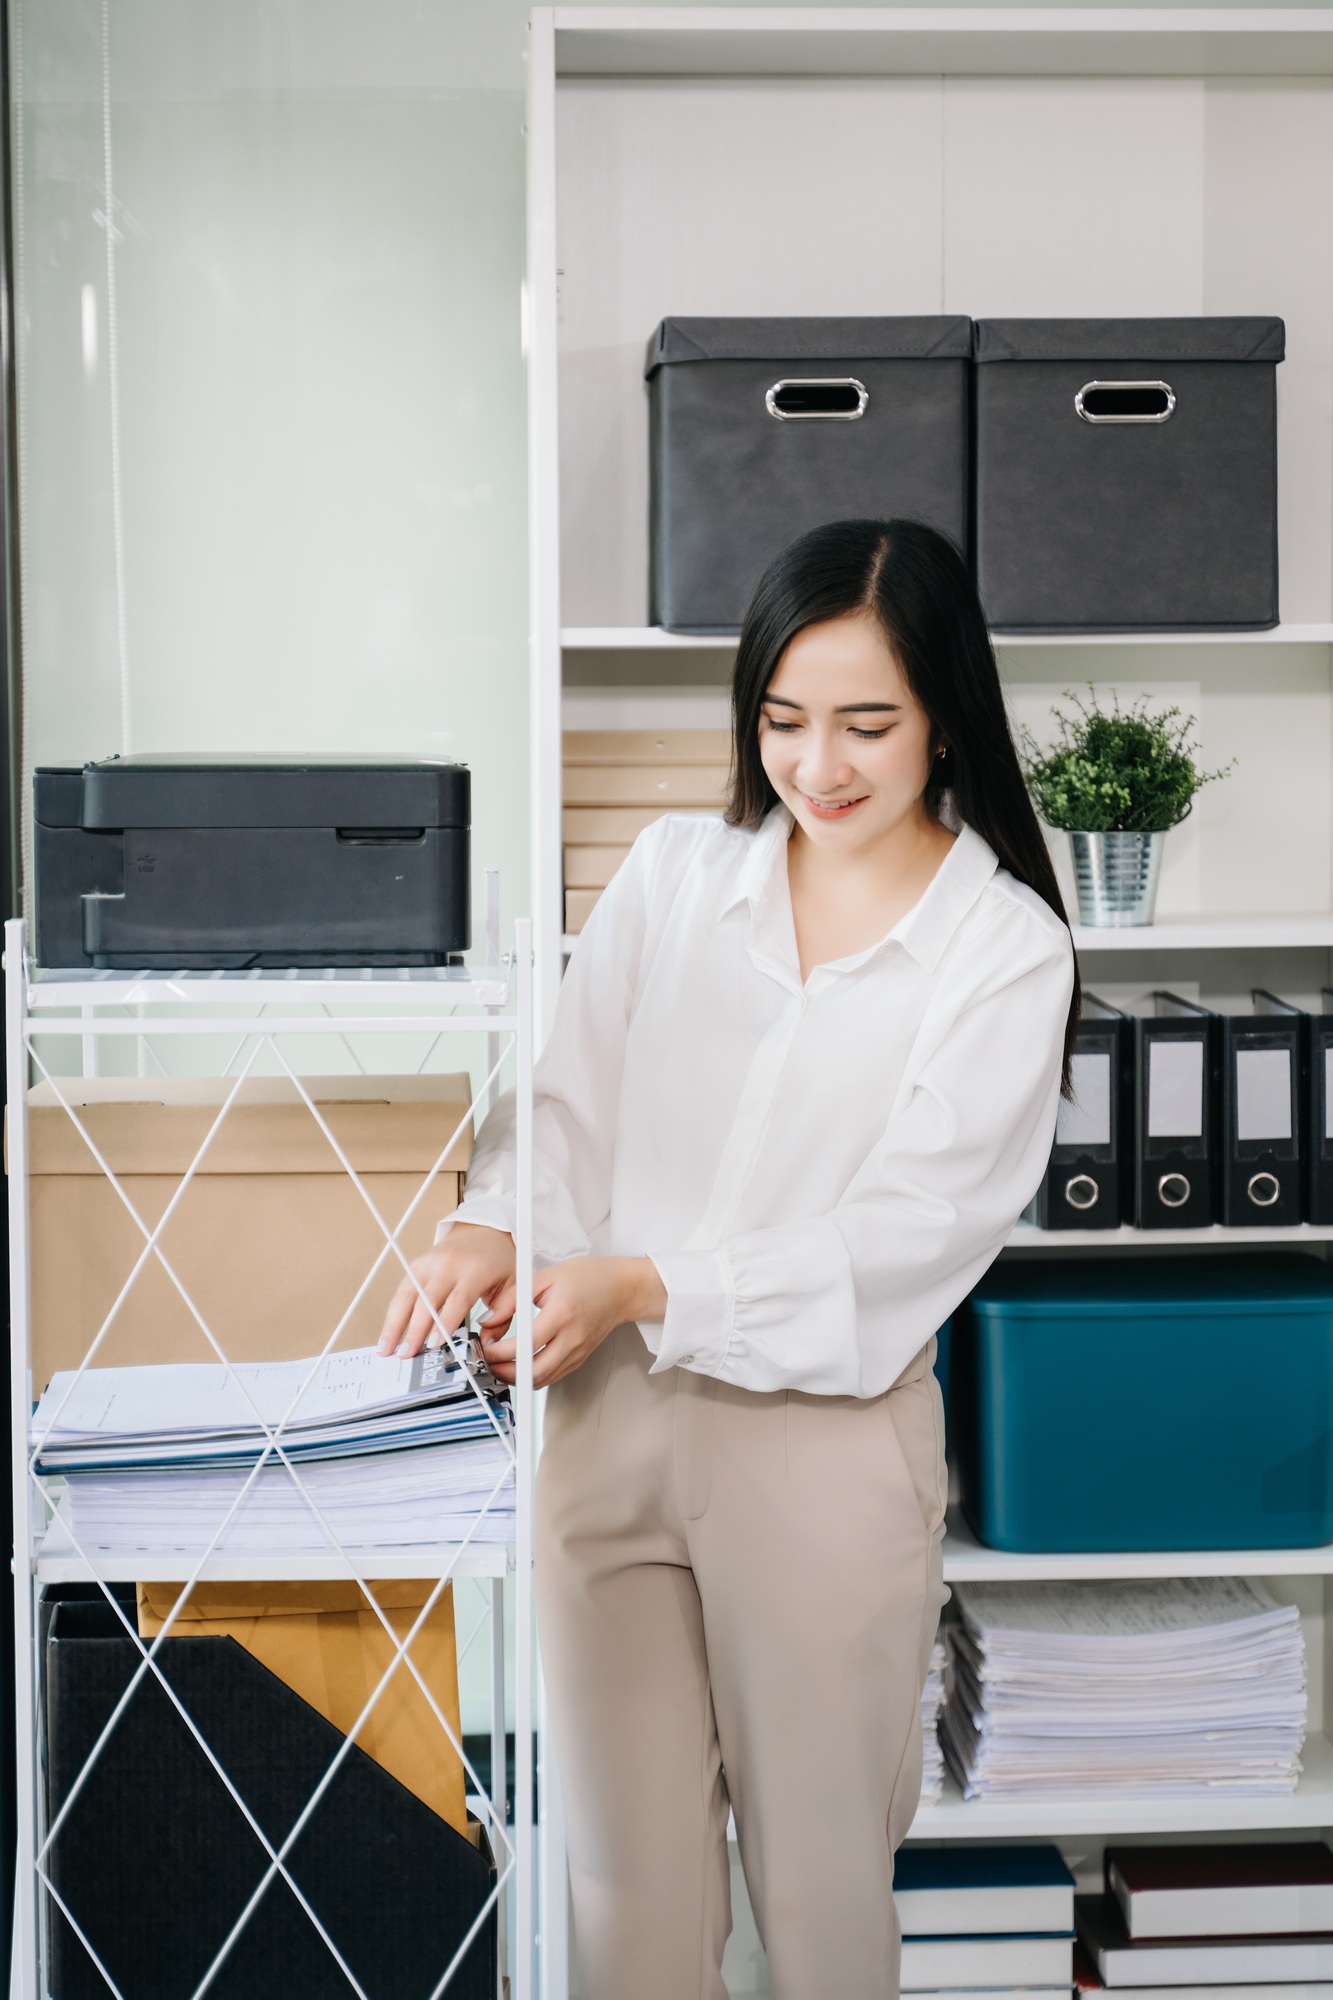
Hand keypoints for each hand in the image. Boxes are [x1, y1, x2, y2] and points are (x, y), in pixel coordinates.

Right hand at [377, 1222, 516, 1358]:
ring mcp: (430, 1263)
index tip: (433, 1345)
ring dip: (394, 1323)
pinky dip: (393, 1314)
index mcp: (476, 1270)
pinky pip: (402, 1291)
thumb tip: (486, 1342)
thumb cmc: (499, 1261)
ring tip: (385, 1349)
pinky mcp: (417, 1265)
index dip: (444, 1323)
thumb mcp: (514, 1284)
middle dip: (414, 1329)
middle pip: (427, 1299)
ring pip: (407, 1295)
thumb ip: (504, 1314)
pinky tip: (388, 1334)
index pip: (457, 1299)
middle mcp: (449, 1264)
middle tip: (406, 1355)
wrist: (484, 1231)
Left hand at [481, 1255, 666, 1389]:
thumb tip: (488, 1320)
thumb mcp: (544, 1277)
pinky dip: (532, 1376)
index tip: (486, 1345)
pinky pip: (552, 1377)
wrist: (621, 1289)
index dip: (499, 1351)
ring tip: (500, 1365)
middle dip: (504, 1372)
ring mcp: (578, 1352)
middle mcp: (572, 1337)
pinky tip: (520, 1365)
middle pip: (534, 1372)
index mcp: (562, 1313)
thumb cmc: (587, 1277)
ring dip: (516, 1378)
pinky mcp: (580, 1359)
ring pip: (542, 1380)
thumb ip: (512, 1299)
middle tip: (488, 1362)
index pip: (525, 1344)